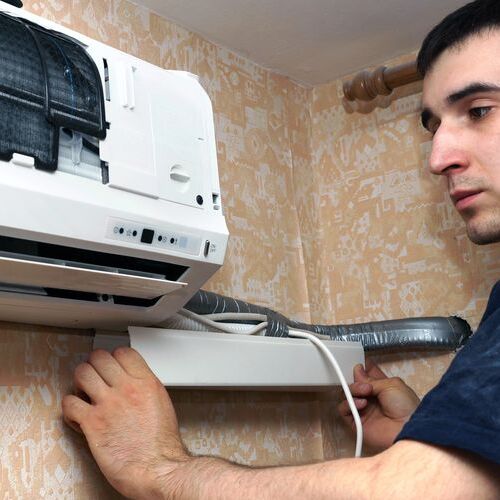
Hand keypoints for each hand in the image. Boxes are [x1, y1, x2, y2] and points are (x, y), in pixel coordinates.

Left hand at [62, 347, 189, 498]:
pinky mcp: (92, 424)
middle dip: (94, 365)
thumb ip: (144, 388)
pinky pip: (69, 403)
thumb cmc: (161, 445)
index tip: (111, 365)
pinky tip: (79, 415)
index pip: (123, 352)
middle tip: (94, 375)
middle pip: (99, 357)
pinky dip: (70, 408)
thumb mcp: (161, 403)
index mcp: (146, 382)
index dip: (114, 357)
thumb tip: (132, 384)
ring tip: (84, 392)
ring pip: (82, 373)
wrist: (157, 469)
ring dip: (80, 381)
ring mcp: (108, 404)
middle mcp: (126, 388)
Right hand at [338, 359, 419, 451]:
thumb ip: (371, 379)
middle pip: (354, 385)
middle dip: (356, 380)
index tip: (357, 363)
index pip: (367, 377)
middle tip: (362, 380)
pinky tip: (361, 404)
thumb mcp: (391, 384)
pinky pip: (344, 410)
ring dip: (353, 390)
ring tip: (365, 391)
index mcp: (382, 389)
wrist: (408, 429)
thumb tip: (357, 370)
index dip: (361, 370)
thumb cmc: (407, 408)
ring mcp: (364, 411)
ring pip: (347, 395)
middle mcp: (372, 399)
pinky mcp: (357, 422)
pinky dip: (348, 404)